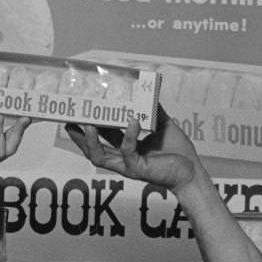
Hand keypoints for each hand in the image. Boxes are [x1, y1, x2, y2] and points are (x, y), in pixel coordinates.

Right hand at [66, 111, 204, 192]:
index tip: (76, 116)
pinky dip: (129, 136)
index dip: (87, 129)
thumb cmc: (178, 152)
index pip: (101, 139)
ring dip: (91, 142)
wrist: (192, 171)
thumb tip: (148, 90)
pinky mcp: (138, 169)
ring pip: (99, 157)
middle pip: (92, 150)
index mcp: (125, 150)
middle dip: (80, 138)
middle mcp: (122, 160)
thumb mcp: (162, 126)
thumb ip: (153, 110)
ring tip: (89, 125)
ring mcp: (128, 166)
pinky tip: (133, 121)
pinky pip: (127, 152)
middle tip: (70, 122)